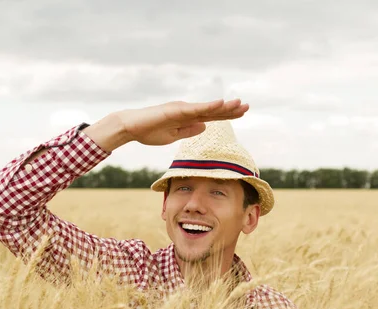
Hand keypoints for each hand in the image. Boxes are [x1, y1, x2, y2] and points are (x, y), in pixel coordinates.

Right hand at [115, 98, 248, 145]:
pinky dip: (208, 106)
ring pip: (207, 108)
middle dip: (231, 109)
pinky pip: (195, 109)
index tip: (242, 113)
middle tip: (247, 106)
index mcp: (187, 118)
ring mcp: (181, 109)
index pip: (211, 116)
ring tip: (239, 103)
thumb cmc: (149, 132)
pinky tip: (220, 103)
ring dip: (224, 106)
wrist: (130, 127)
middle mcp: (187, 111)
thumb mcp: (173, 136)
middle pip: (213, 110)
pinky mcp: (175, 110)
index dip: (227, 114)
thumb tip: (205, 126)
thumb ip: (189, 131)